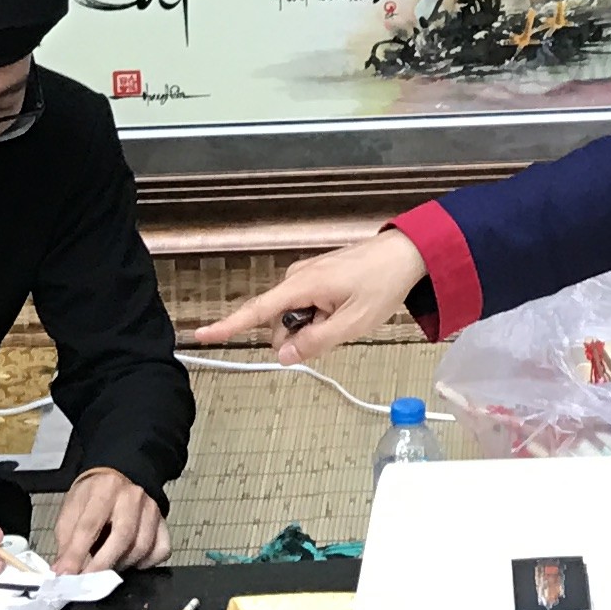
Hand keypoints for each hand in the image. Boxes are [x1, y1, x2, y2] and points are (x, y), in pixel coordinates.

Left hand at [45, 467, 167, 573]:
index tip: (66, 576)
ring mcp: (152, 508)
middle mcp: (132, 496)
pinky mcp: (163, 522)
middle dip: (102, 565)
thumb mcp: (72, 511)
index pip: (90, 526)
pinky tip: (130, 562)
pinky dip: (145, 563)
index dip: (76, 555)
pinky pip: (160, 550)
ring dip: (121, 565)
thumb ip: (66, 542)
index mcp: (104, 489)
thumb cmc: (91, 497)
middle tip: (88, 583)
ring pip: (142, 547)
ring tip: (106, 569)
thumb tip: (62, 573)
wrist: (118, 476)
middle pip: (122, 537)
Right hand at [189, 228, 426, 367]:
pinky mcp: (316, 277)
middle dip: (302, 336)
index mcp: (301, 286)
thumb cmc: (382, 284)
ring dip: (316, 326)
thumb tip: (284, 356)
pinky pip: (308, 306)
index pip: (257, 311)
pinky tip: (346, 308)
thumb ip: (316, 342)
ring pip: (296, 317)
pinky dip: (322, 315)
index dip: (229, 326)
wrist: (407, 253)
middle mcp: (297, 277)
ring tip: (348, 314)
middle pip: (280, 324)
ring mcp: (306, 276)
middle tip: (340, 328)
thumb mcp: (352, 323)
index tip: (203, 335)